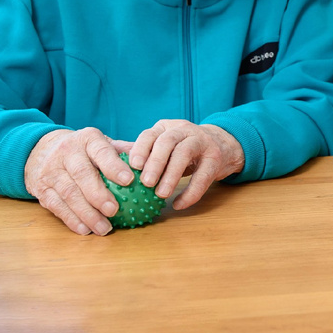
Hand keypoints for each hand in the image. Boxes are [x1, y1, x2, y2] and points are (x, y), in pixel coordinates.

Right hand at [24, 127, 136, 235]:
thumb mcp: (102, 143)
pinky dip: (71, 220)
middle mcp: (67, 152)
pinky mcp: (42, 189)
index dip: (114, 166)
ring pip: (69, 193)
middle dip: (98, 194)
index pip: (101, 152)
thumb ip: (124, 150)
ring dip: (87, 213)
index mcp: (87, 139)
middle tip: (114, 210)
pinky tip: (86, 230)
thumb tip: (152, 159)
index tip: (129, 181)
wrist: (42, 150)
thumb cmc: (85, 150)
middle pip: (82, 175)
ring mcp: (52, 171)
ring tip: (104, 228)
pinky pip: (57, 206)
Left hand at [128, 120, 244, 209]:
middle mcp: (184, 130)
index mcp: (166, 127)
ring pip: (184, 153)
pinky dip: (191, 191)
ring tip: (161, 194)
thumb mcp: (163, 146)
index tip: (133, 166)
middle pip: (167, 141)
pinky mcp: (215, 156)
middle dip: (155, 162)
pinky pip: (203, 174)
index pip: (150, 134)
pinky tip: (179, 204)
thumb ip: (142, 152)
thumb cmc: (183, 150)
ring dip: (172, 174)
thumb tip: (110, 162)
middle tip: (146, 182)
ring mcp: (202, 140)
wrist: (222, 145)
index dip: (141, 149)